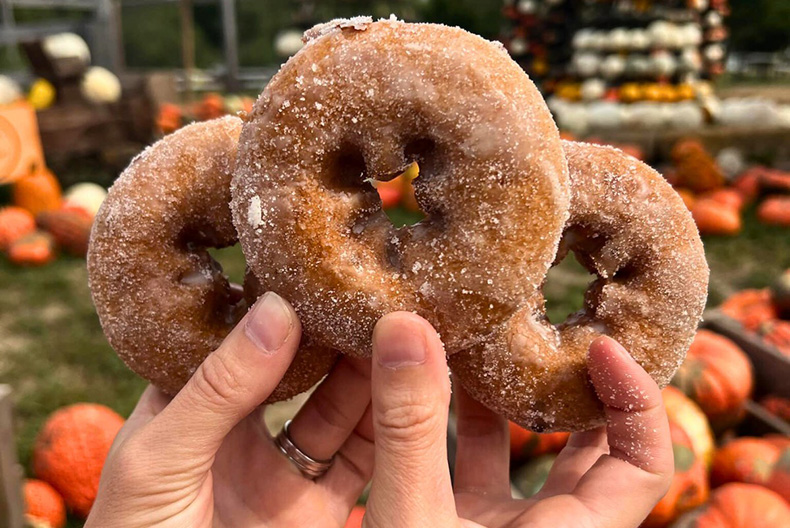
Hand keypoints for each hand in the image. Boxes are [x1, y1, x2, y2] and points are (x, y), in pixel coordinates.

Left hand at [87, 292, 374, 527]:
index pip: (239, 336)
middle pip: (300, 367)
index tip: (317, 265)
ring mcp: (283, 470)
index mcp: (190, 404)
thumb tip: (274, 309)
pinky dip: (389, 426)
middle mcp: (242, 430)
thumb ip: (216, 388)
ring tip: (401, 326)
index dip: (278, 301)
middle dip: (336, 330)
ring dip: (370, 371)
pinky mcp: (319, 508)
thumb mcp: (158, 460)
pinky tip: (410, 387)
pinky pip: (361, 459)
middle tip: (376, 289)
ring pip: (339, 407)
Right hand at [363, 312, 672, 527]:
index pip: (645, 462)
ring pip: (529, 455)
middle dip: (569, 384)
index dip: (639, 398)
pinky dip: (461, 425)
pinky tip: (430, 387)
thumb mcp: (412, 519)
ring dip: (508, 399)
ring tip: (481, 344)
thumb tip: (406, 326)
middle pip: (591, 449)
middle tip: (541, 328)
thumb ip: (411, 428)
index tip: (598, 343)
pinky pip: (477, 468)